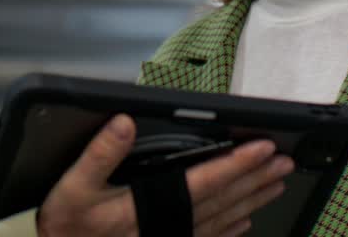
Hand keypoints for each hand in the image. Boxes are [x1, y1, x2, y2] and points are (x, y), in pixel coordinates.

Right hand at [37, 115, 292, 236]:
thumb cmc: (63, 226)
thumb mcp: (71, 186)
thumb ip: (99, 154)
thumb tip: (124, 122)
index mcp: (146, 207)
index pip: (203, 182)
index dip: (235, 164)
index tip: (263, 147)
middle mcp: (165, 227)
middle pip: (222, 201)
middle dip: (255, 179)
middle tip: (284, 162)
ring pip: (221, 220)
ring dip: (251, 200)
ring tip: (276, 184)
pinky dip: (230, 229)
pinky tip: (245, 222)